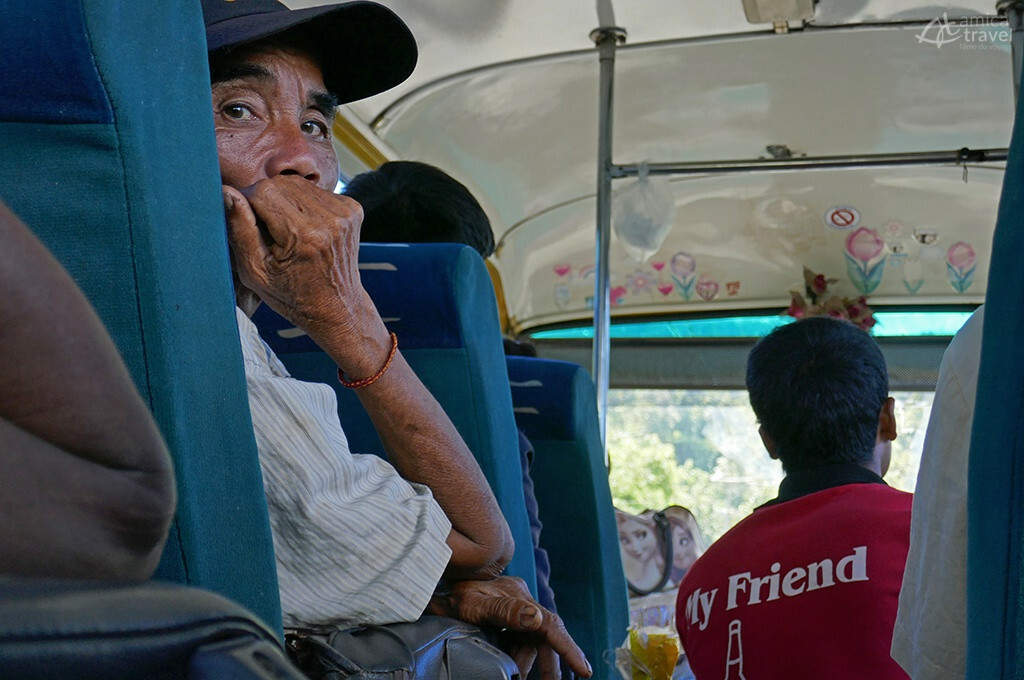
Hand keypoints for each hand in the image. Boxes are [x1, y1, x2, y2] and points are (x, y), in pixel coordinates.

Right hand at [223, 176, 389, 376]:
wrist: (337, 307)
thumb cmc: (292, 295)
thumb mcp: (255, 272)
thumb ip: (239, 230)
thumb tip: (226, 192)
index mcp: (304, 235)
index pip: (261, 191)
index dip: (246, 203)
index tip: (249, 226)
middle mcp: (328, 219)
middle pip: (278, 184)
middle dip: (264, 201)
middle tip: (267, 233)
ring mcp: (344, 211)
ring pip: (296, 184)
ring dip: (283, 201)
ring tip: (285, 232)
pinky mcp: (352, 208)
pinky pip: (314, 191)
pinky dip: (301, 203)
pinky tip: (303, 228)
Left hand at [428, 576, 591, 678]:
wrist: (435, 582)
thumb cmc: (453, 593)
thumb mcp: (475, 605)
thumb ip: (506, 612)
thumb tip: (537, 619)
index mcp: (519, 596)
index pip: (550, 625)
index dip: (568, 648)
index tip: (584, 670)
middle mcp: (521, 601)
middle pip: (545, 637)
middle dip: (551, 664)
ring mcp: (513, 608)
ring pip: (531, 642)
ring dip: (528, 664)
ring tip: (520, 679)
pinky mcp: (505, 616)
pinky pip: (518, 641)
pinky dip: (517, 657)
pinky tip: (512, 667)